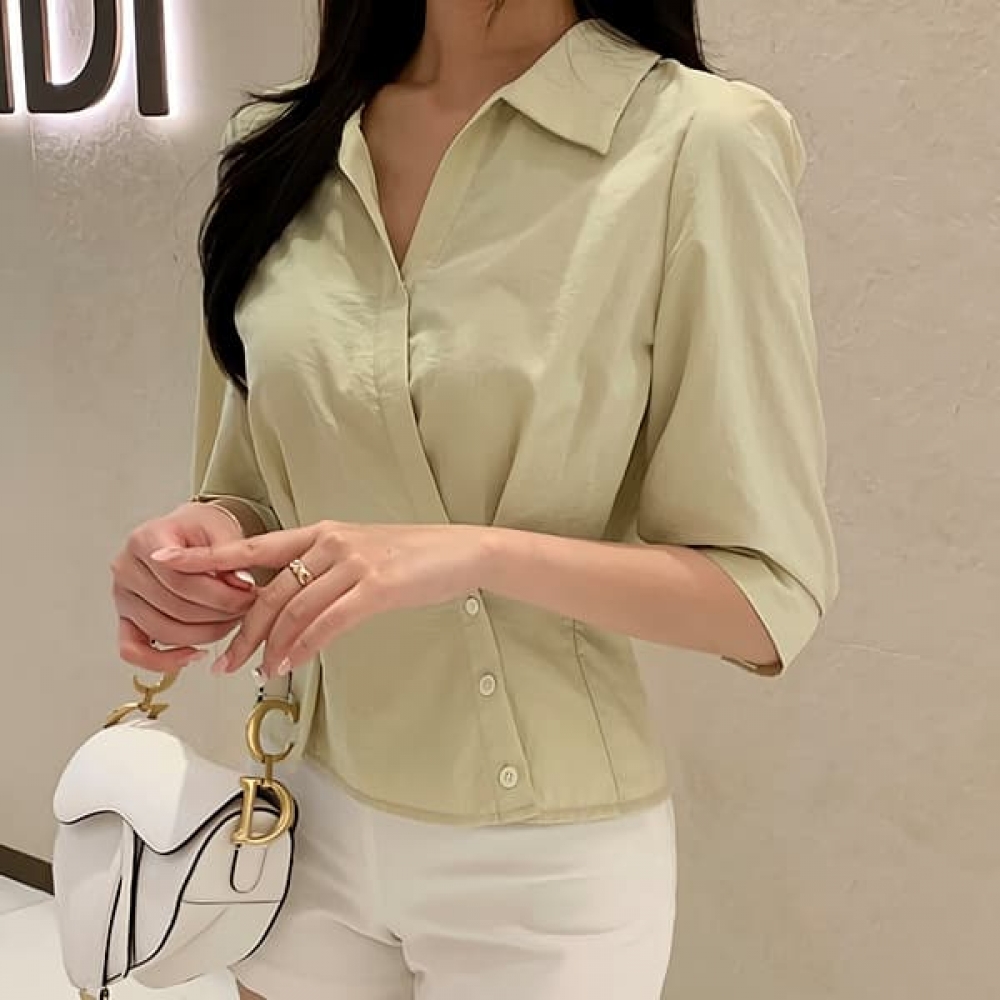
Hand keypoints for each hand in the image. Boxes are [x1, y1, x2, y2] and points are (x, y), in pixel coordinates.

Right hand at [111, 503, 259, 672]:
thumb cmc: (200, 530)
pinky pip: (133, 651)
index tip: (248, 594)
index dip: (220, 593)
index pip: (181, 580)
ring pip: (163, 631)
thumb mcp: (220, 530)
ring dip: (204, 635)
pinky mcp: (125, 619)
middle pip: (175, 607)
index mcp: (145, 540)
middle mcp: (126, 568)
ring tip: (231, 622)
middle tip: (247, 609)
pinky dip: (163, 661)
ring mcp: (123, 596)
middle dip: (219, 613)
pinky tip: (194, 654)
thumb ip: (231, 555)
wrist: (186, 532)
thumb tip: (242, 584)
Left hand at [150, 520, 491, 677]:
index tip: (168, 564)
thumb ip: (321, 572)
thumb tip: (286, 609)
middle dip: (242, 630)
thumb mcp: (359, 554)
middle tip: (223, 662)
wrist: (461, 551)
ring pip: (294, 610)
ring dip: (270, 646)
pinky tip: (290, 664)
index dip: (208, 558)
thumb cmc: (411, 557)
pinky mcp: (376, 587)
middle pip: (270, 590)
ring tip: (256, 672)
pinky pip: (326, 622)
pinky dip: (303, 647)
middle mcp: (330, 541)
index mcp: (320, 531)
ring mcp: (353, 563)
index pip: (254, 547)